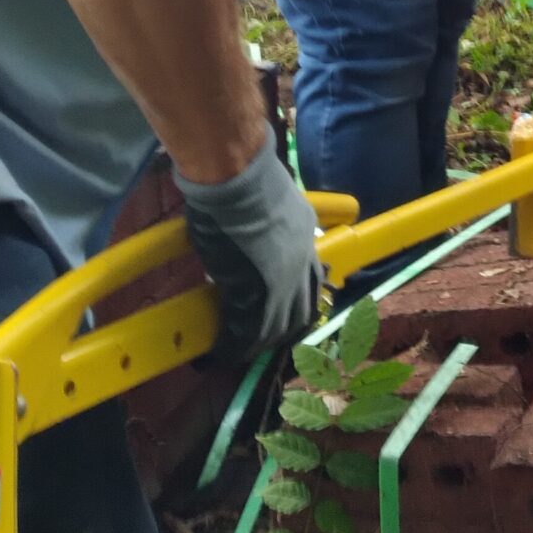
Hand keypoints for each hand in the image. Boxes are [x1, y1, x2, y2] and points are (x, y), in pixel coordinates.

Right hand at [174, 144, 320, 362]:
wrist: (238, 180)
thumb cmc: (246, 182)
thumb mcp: (269, 205)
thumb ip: (265, 228)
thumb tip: (249, 240)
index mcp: (306, 236)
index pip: (309, 278)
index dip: (297, 298)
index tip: (286, 311)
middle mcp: (302, 262)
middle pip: (300, 309)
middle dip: (284, 328)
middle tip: (268, 339)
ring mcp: (283, 282)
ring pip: (278, 325)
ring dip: (261, 341)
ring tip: (243, 351)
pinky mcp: (258, 295)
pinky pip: (250, 331)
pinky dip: (236, 345)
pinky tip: (223, 352)